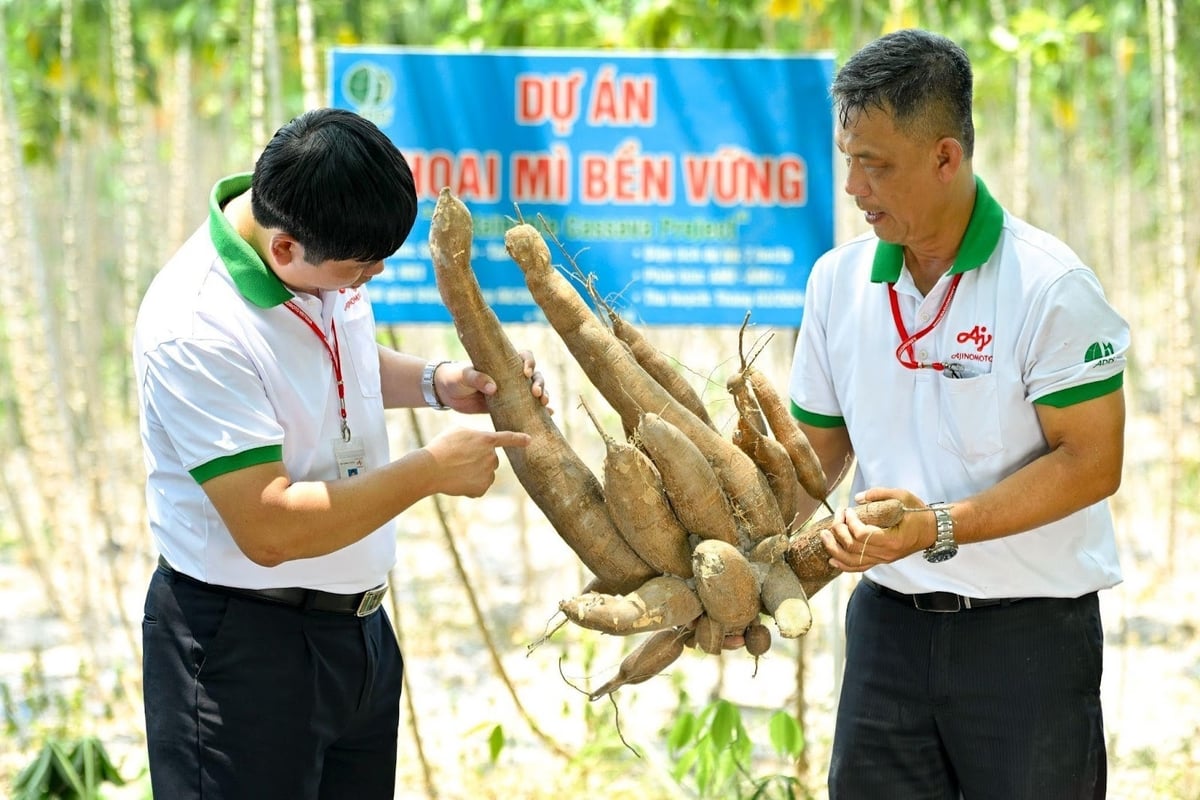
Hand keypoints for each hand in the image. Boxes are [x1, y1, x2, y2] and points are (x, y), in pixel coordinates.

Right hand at [422, 427, 531, 497]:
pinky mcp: (482, 488)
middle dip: (480, 460)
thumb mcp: (458, 431)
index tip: (529, 440)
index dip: (519, 439)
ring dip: (474, 473)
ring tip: (456, 471)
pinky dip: (470, 486)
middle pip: (491, 459)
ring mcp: (488, 474)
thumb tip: (480, 443)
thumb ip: (475, 436)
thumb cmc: (442, 447)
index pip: (508, 438)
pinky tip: (458, 481)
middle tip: (460, 460)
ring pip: (485, 473)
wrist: (431, 468)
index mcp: (487, 440)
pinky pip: (479, 487)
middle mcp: (491, 457)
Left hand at [434, 350, 551, 413]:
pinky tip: (549, 414)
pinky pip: (526, 407)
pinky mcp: (507, 406)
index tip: (525, 372)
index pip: (523, 356)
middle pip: (534, 375)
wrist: (446, 392)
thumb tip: (493, 388)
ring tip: (545, 404)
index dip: (529, 362)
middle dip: (540, 383)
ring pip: (533, 391)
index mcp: (502, 363)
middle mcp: (510, 375)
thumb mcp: (465, 375)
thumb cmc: (455, 377)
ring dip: (543, 395)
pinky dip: (539, 410)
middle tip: (537, 393)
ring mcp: (510, 391)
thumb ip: (477, 378)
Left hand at [819, 487, 930, 571]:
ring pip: (853, 562)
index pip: (862, 535)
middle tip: (836, 516)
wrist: (932, 530)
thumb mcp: (902, 496)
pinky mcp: (881, 561)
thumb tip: (857, 498)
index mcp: (892, 539)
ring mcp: (883, 560)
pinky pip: (859, 568)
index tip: (847, 510)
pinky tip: (832, 559)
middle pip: (853, 548)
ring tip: (824, 536)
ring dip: (834, 550)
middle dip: (838, 531)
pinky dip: (843, 565)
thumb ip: (879, 494)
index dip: (850, 522)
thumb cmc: (918, 512)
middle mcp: (886, 554)